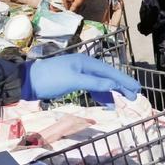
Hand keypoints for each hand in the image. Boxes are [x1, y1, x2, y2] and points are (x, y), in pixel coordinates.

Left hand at [20, 53, 141, 101]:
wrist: (27, 82)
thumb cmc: (50, 80)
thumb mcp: (73, 81)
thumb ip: (94, 83)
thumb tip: (113, 85)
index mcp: (87, 62)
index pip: (110, 72)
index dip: (124, 81)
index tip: (137, 88)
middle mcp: (85, 65)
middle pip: (108, 76)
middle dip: (121, 86)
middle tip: (134, 96)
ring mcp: (79, 72)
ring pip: (101, 82)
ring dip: (112, 91)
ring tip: (122, 101)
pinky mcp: (74, 80)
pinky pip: (92, 86)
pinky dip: (100, 94)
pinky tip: (105, 102)